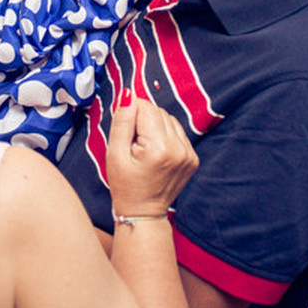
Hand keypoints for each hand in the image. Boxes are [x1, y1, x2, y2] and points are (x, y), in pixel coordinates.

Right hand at [107, 90, 198, 217]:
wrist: (143, 212)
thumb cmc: (125, 185)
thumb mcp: (114, 153)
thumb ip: (122, 121)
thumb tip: (128, 94)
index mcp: (159, 148)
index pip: (146, 107)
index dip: (131, 114)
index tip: (125, 133)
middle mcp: (179, 149)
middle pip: (158, 112)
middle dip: (142, 121)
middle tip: (132, 145)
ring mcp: (189, 154)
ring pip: (169, 120)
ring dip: (154, 128)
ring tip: (143, 150)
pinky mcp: (193, 158)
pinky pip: (177, 133)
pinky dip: (165, 136)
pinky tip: (155, 153)